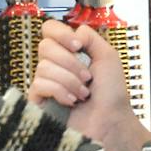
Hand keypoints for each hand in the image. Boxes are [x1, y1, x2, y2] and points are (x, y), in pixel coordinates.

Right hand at [30, 20, 143, 150]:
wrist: (110, 121)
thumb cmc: (111, 94)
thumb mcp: (107, 56)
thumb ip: (90, 37)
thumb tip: (73, 32)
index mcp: (69, 52)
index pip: (49, 29)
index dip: (61, 34)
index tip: (77, 47)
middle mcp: (55, 65)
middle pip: (45, 46)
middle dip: (70, 63)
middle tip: (87, 77)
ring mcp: (45, 83)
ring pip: (43, 67)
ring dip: (69, 80)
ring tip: (83, 94)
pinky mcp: (39, 101)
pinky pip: (39, 85)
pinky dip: (59, 92)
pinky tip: (71, 102)